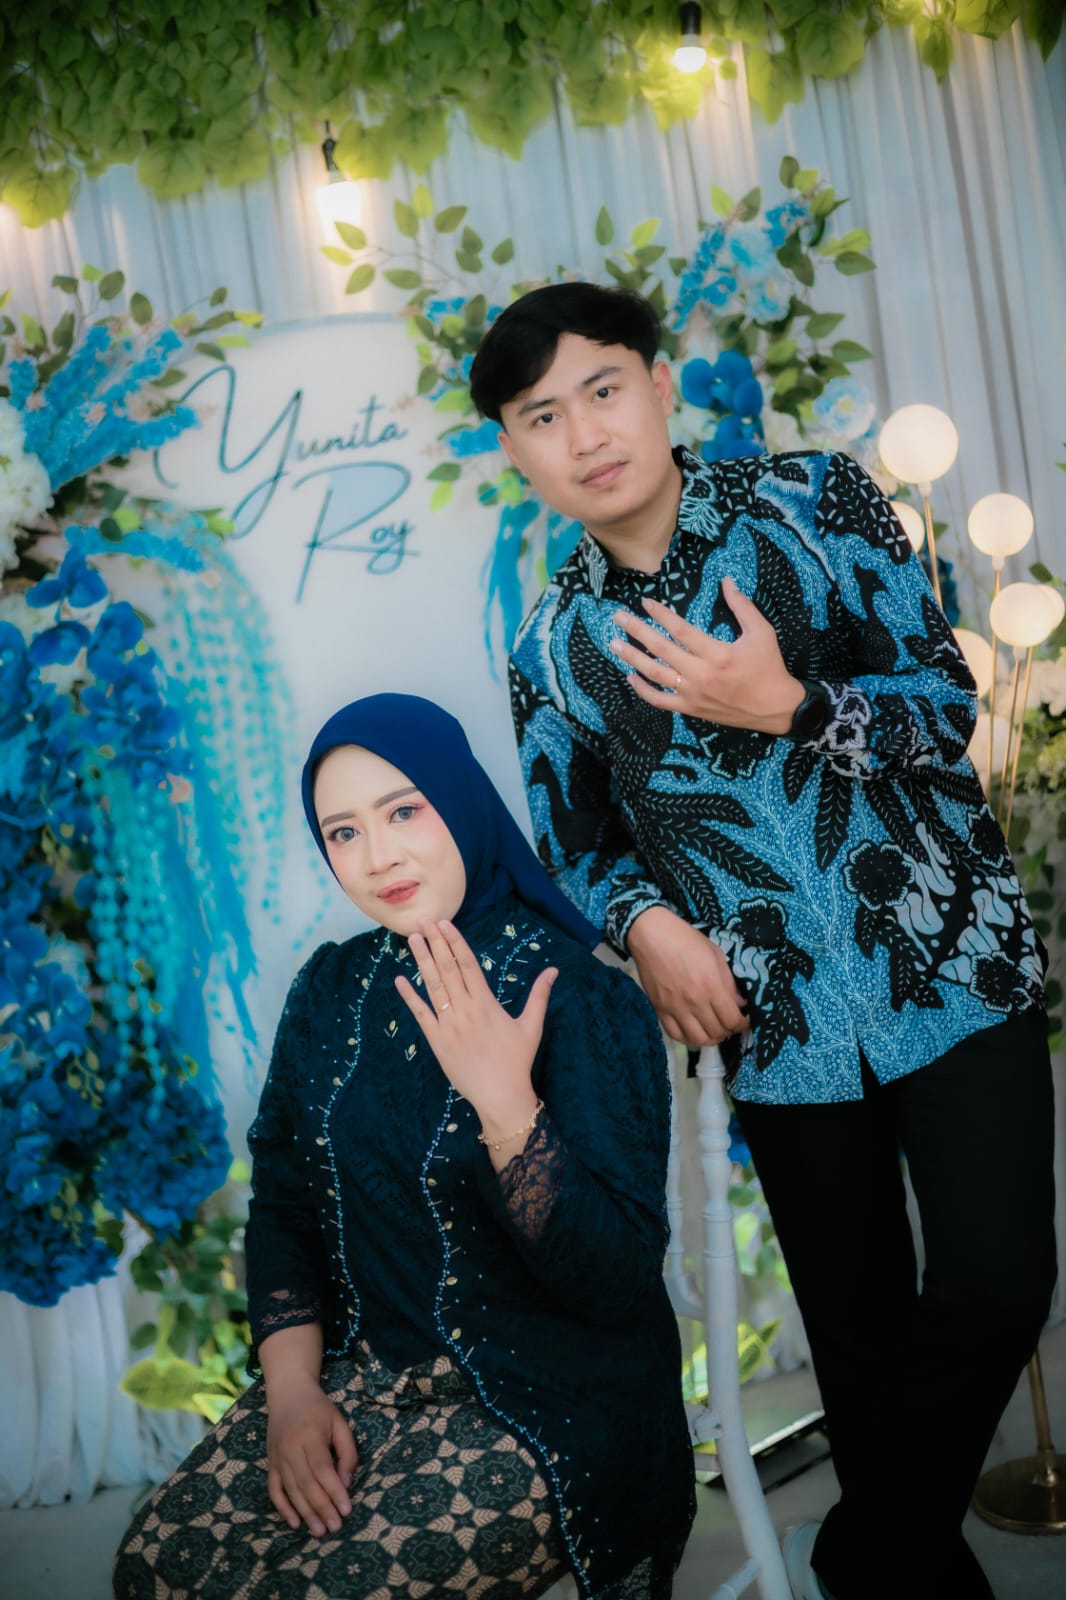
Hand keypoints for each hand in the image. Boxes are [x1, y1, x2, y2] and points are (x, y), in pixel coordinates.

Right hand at [266, 1380, 357, 1534]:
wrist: (288, 1394)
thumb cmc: (319, 1409)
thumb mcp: (339, 1422)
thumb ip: (346, 1452)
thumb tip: (347, 1483)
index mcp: (309, 1436)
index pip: (322, 1470)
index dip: (334, 1492)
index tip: (346, 1510)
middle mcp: (290, 1449)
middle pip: (306, 1484)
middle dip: (322, 1508)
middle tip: (335, 1527)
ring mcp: (277, 1458)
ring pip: (291, 1491)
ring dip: (305, 1513)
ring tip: (319, 1531)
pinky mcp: (270, 1464)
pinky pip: (274, 1490)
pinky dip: (282, 1508)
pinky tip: (294, 1522)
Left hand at [395, 918, 557, 1139]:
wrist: (500, 1096)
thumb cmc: (517, 1061)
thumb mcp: (532, 1026)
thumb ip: (539, 995)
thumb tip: (554, 970)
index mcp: (486, 1003)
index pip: (468, 964)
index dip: (455, 942)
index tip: (445, 924)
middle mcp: (465, 1010)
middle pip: (448, 969)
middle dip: (435, 943)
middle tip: (423, 920)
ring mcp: (448, 1025)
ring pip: (433, 986)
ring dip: (421, 961)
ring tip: (413, 939)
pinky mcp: (436, 1041)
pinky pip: (420, 1015)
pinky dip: (409, 997)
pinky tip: (399, 980)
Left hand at [610, 578, 803, 734]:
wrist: (775, 708)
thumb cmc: (769, 667)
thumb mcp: (762, 632)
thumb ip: (742, 606)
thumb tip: (726, 580)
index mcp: (718, 654)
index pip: (681, 630)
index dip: (661, 615)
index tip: (645, 602)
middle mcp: (701, 675)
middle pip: (661, 649)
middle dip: (637, 631)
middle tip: (618, 617)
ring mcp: (693, 694)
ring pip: (655, 675)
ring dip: (632, 658)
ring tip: (614, 643)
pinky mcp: (691, 709)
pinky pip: (660, 701)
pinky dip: (642, 690)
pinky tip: (630, 676)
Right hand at [627, 904, 746, 1047]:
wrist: (651, 935)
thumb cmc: (686, 940)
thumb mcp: (716, 955)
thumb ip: (729, 982)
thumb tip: (739, 1003)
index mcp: (711, 986)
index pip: (732, 1019)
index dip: (742, 1024)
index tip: (745, 1020)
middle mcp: (694, 1002)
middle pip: (717, 1032)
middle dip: (729, 1031)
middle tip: (730, 1024)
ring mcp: (675, 1008)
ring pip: (697, 1039)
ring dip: (710, 1039)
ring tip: (714, 1031)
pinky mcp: (660, 1009)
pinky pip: (675, 1034)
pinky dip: (688, 1038)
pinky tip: (694, 1031)